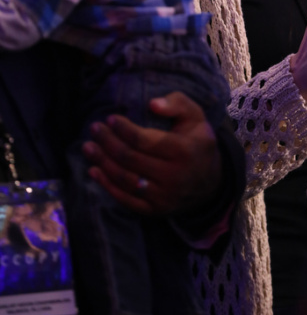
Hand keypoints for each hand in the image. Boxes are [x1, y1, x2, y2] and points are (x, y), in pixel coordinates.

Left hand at [82, 92, 222, 215]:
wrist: (210, 183)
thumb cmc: (197, 142)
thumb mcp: (196, 117)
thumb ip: (178, 104)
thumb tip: (152, 104)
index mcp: (184, 151)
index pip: (144, 140)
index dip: (123, 129)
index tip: (110, 118)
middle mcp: (173, 176)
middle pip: (130, 158)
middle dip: (107, 142)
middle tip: (94, 129)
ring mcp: (163, 196)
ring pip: (124, 179)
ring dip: (102, 162)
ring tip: (88, 147)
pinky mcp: (155, 210)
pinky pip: (126, 200)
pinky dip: (107, 185)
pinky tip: (94, 171)